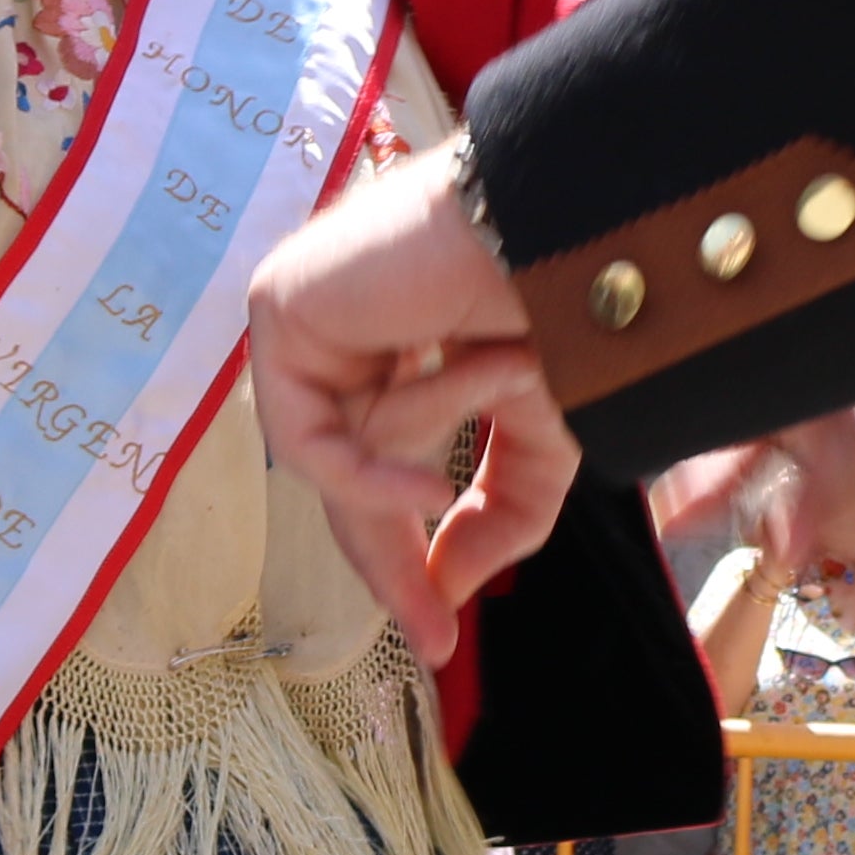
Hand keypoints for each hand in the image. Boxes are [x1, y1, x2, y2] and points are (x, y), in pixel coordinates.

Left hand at [248, 151, 560, 667]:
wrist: (567, 221)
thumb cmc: (573, 302)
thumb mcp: (549, 435)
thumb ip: (503, 515)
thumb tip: (449, 588)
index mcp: (411, 340)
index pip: (384, 467)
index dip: (408, 557)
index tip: (439, 633)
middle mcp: (352, 326)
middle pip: (347, 478)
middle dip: (391, 557)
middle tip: (432, 631)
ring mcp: (312, 313)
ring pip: (346, 448)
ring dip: (435, 429)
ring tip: (507, 359)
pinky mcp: (281, 308)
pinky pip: (311, 439)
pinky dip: (370, 471)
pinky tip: (423, 486)